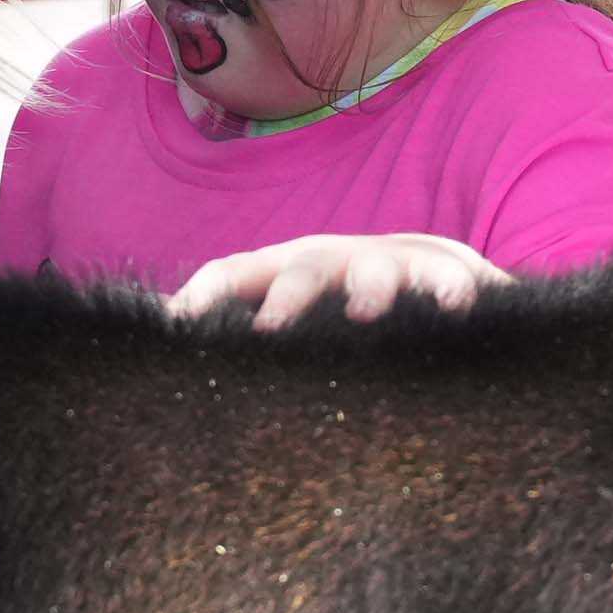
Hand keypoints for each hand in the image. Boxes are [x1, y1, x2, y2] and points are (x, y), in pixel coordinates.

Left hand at [165, 232, 504, 329]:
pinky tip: (453, 313)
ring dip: (369, 290)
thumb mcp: (289, 319)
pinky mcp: (444, 276)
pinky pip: (448, 281)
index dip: (204, 296)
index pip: (232, 273)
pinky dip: (450, 292)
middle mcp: (331, 262)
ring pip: (376, 269)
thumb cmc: (339, 311)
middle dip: (287, 297)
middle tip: (272, 333)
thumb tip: (159, 350)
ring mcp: (388, 265)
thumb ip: (236, 337)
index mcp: (282, 274)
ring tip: (367, 316)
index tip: (178, 329)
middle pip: (302, 269)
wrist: (431, 273)